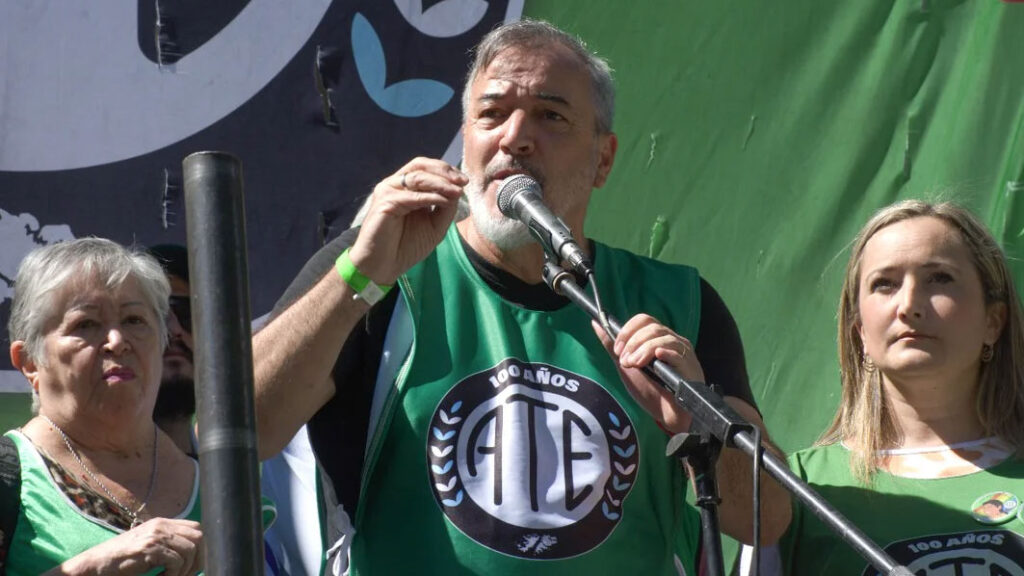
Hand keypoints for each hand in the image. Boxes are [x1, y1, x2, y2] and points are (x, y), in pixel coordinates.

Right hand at [55, 518, 202, 575]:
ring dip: (184, 570)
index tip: (195, 565)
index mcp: (163, 522)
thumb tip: (196, 555)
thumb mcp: (149, 545)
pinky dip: (172, 575)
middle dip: (198, 559)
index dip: (202, 547)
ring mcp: (155, 535)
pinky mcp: (149, 548)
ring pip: (190, 551)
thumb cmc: (123, 559)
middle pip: (199, 537)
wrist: (96, 564)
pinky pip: (175, 562)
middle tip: (185, 574)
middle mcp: (161, 525)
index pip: (197, 528)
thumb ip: (169, 543)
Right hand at [347, 158, 466, 284]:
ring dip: (440, 183)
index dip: (447, 171)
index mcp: (406, 188)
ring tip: (457, 191)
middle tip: (462, 181)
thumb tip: (458, 191)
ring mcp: (388, 192)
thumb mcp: (434, 226)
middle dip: (444, 171)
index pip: (427, 168)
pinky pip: (411, 196)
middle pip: (420, 165)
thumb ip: (445, 208)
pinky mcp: (384, 203)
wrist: (384, 266)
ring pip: (417, 177)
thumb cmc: (406, 247)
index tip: (465, 182)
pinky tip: (444, 201)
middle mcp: (395, 185)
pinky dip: (430, 197)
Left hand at [592, 314, 703, 433]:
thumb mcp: (626, 366)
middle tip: (625, 361)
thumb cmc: (649, 390)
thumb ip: (612, 346)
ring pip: (662, 337)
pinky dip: (664, 352)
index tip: (617, 350)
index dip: (627, 331)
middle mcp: (671, 341)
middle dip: (633, 342)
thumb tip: (595, 323)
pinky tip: (656, 358)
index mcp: (657, 339)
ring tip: (635, 365)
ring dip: (643, 349)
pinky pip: (677, 352)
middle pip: (652, 326)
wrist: (666, 415)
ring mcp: (682, 352)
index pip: (644, 320)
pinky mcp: (690, 365)